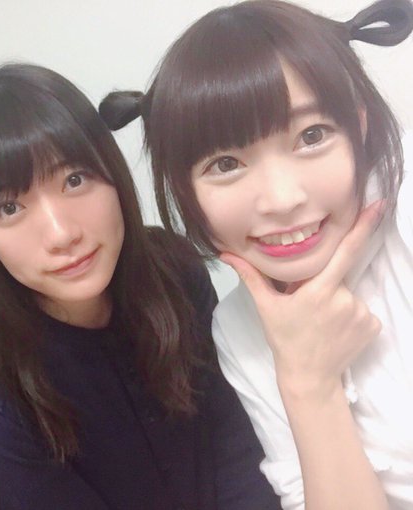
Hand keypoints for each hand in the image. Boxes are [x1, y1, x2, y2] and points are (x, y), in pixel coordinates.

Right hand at [220, 202, 383, 400]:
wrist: (309, 376)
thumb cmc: (284, 339)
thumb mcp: (266, 306)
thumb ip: (250, 276)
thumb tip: (225, 254)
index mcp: (319, 290)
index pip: (344, 252)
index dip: (362, 226)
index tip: (378, 204)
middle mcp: (345, 299)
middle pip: (337, 278)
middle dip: (324, 286)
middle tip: (309, 309)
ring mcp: (361, 313)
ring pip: (349, 294)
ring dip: (337, 302)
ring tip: (322, 322)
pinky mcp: (373, 326)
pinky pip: (362, 311)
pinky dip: (351, 316)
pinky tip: (336, 330)